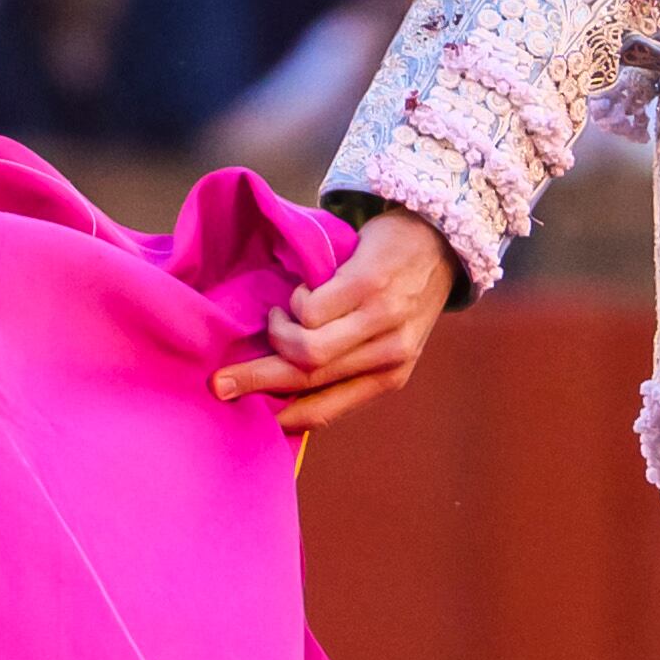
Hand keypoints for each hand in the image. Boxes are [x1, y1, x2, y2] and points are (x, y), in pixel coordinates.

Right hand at [214, 208, 456, 432]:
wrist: (439, 239)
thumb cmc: (403, 292)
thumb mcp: (389, 337)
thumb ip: (350, 361)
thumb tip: (290, 387)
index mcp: (390, 377)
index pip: (328, 410)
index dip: (284, 418)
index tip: (249, 419)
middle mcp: (388, 355)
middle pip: (308, 379)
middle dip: (257, 381)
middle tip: (220, 384)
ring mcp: (380, 322)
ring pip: (307, 348)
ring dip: (280, 332)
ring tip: (281, 316)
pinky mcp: (369, 287)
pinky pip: (312, 308)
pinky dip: (297, 301)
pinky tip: (305, 290)